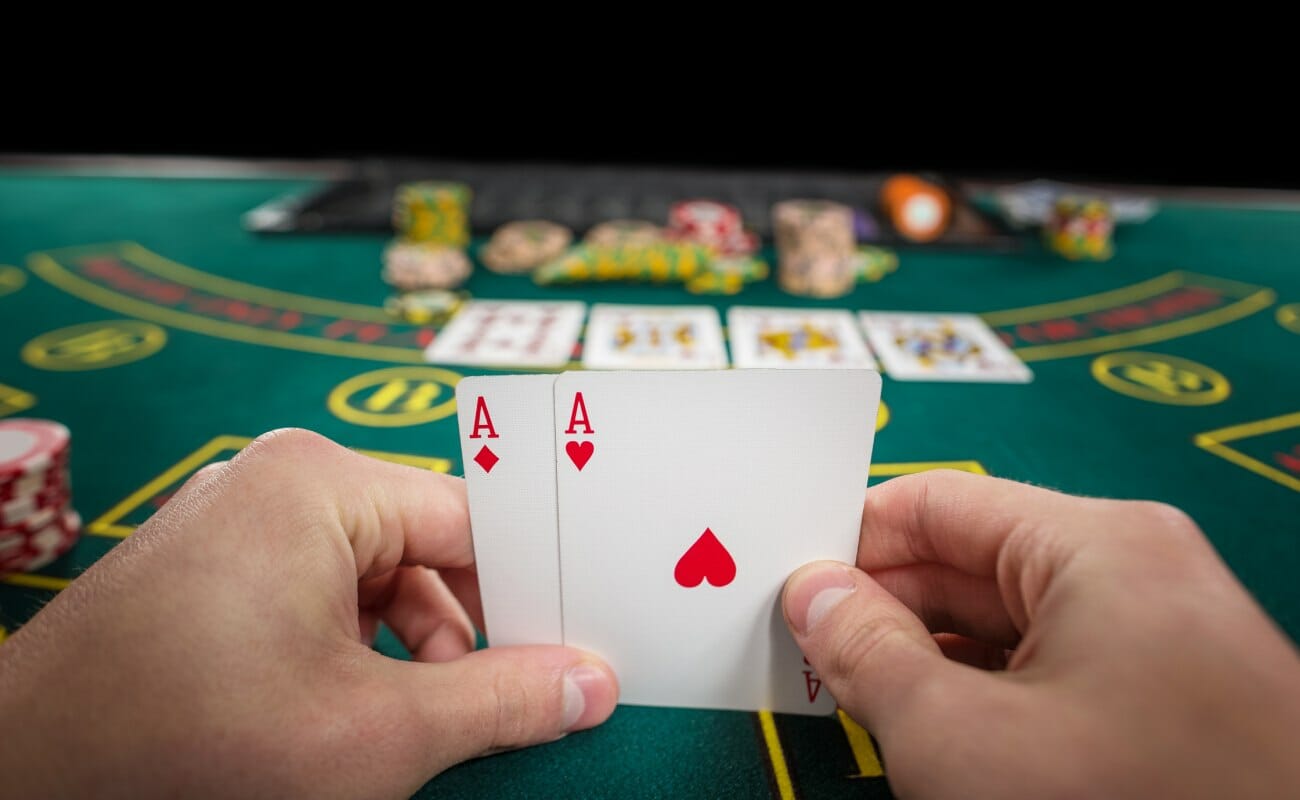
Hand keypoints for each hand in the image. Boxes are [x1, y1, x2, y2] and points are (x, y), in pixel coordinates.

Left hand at [0, 429, 617, 798]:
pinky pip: (318, 593)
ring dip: (409, 652)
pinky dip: (353, 652)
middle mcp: (278, 482)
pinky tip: (353, 715)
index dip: (532, 590)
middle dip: (465, 635)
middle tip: (507, 703)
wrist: (28, 780)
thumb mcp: (377, 734)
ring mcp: (237, 522)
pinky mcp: (211, 568)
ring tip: (415, 727)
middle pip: (425, 549)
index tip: (576, 644)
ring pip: (374, 578)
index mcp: (320, 484)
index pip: (473, 521)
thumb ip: (501, 702)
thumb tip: (592, 686)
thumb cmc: (186, 746)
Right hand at [784, 470, 1299, 798]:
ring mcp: (1163, 637)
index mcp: (1100, 545)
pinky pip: (1052, 671)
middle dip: (886, 608)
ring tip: (862, 701)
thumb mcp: (960, 739)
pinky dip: (985, 696)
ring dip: (930, 660)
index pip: (937, 503)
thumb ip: (868, 653)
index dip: (852, 540)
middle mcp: (1140, 572)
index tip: (792, 582)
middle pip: (971, 564)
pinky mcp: (1171, 698)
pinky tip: (938, 737)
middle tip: (811, 651)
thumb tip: (818, 598)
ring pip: (1009, 625)